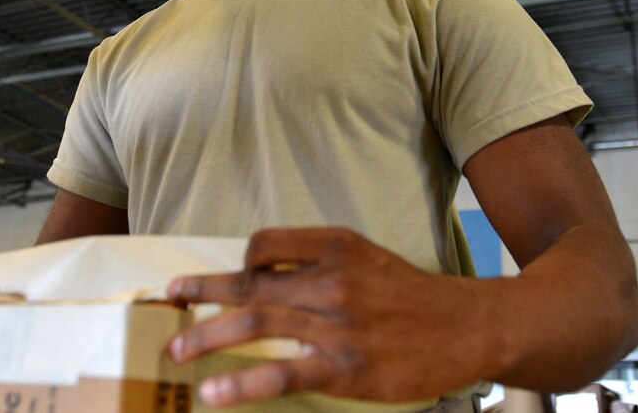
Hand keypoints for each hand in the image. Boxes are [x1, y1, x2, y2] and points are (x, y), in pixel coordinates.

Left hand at [165, 228, 489, 407]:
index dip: (234, 262)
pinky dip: (242, 384)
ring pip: (256, 327)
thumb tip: (255, 271)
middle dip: (203, 295)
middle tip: (169, 302)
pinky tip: (214, 392)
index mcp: (333, 245)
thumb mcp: (363, 254)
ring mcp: (337, 326)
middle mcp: (331, 280)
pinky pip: (281, 375)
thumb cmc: (407, 292)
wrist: (467, 326)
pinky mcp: (345, 369)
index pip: (264, 244)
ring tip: (176, 352)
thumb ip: (313, 257)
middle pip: (249, 286)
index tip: (214, 280)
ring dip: (207, 339)